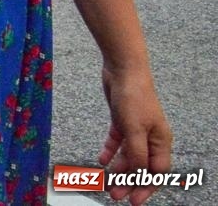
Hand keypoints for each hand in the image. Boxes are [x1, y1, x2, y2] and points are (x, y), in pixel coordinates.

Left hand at [98, 64, 171, 204]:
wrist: (123, 69)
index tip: (134, 200)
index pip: (156, 172)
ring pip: (128, 155)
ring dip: (118, 169)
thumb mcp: (135, 130)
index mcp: (161, 141)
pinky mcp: (122, 120)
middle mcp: (151, 137)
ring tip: (107, 181)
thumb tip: (139, 175)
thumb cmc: (134, 97)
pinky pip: (117, 141)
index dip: (146, 187)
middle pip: (141, 165)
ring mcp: (136, 128)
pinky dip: (110, 151)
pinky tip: (101, 160)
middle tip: (115, 195)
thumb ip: (137, 154)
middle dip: (129, 181)